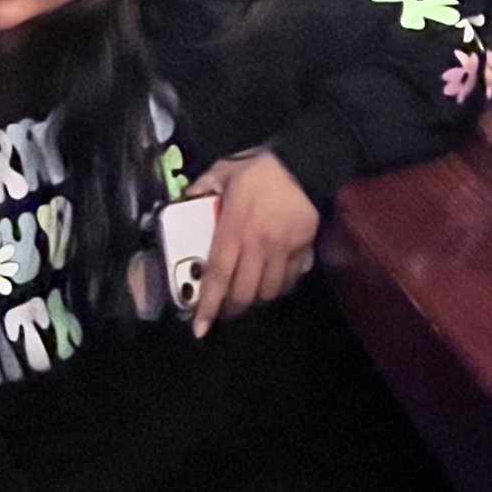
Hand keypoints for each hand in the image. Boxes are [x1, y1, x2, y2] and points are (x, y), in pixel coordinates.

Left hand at [188, 152, 319, 336]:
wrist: (305, 163)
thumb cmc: (261, 169)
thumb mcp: (225, 171)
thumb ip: (203, 187)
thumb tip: (186, 199)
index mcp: (234, 229)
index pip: (218, 276)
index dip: (208, 305)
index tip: (200, 327)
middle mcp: (258, 246)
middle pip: (244, 292)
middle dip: (231, 309)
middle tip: (223, 311)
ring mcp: (283, 251)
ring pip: (268, 292)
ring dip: (256, 299)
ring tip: (248, 295)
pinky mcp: (303, 250)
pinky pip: (291, 280)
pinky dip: (280, 287)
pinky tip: (273, 282)